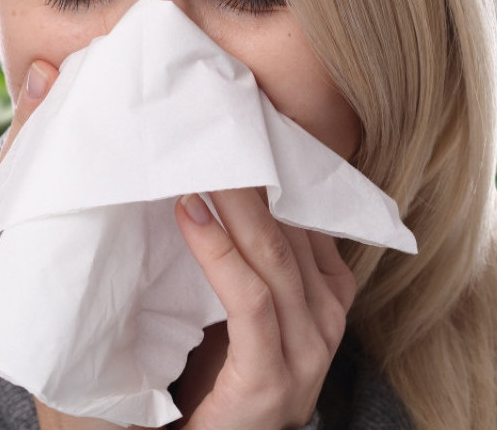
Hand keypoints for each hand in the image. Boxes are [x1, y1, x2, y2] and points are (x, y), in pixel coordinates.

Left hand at [2, 60, 355, 429]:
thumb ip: (198, 248)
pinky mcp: (272, 384)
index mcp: (313, 297)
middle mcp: (322, 322)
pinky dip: (222, 256)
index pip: (303, 215)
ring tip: (195, 153)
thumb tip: (173, 170)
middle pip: (293, 226)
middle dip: (252, 166)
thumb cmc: (184, 384)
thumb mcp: (200, 306)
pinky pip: (254, 306)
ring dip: (235, 201)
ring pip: (277, 258)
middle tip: (210, 111)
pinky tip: (188, 214)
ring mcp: (304, 357)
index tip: (235, 111)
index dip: (272, 162)